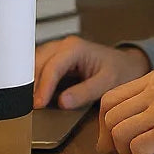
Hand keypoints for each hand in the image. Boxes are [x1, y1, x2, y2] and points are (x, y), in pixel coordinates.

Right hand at [34, 36, 150, 109]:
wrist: (128, 66)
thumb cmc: (121, 72)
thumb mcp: (108, 83)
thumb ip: (86, 92)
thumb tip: (62, 102)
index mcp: (75, 48)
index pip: (53, 67)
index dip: (43, 87)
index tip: (38, 105)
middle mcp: (63, 46)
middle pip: (38, 63)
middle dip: (31, 84)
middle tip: (26, 106)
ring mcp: (57, 51)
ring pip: (34, 64)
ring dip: (29, 82)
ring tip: (26, 102)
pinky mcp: (55, 60)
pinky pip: (39, 68)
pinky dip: (34, 81)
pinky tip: (32, 95)